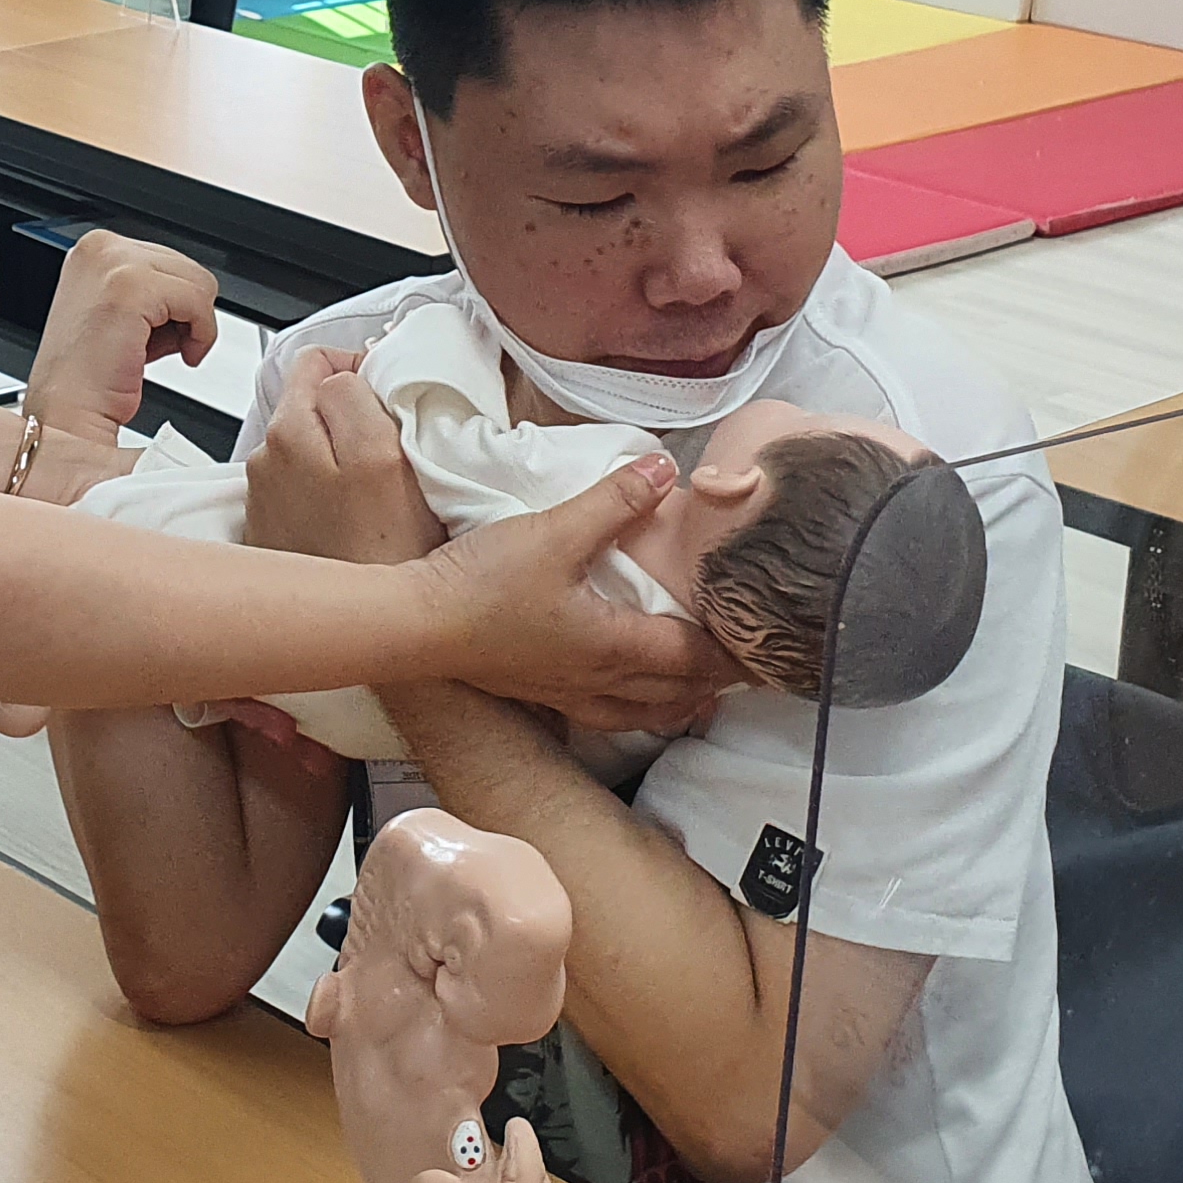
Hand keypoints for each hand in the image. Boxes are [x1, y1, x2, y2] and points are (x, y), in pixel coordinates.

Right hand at [19, 229, 218, 472]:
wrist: (68, 413)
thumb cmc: (88, 377)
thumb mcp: (121, 313)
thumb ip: (152, 291)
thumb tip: (193, 290)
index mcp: (94, 249)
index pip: (168, 260)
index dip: (175, 303)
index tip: (162, 332)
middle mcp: (100, 248)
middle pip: (188, 267)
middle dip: (186, 313)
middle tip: (162, 346)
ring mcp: (113, 263)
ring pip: (197, 282)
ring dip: (195, 324)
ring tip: (166, 350)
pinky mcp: (131, 287)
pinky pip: (198, 301)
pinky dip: (201, 334)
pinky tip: (180, 355)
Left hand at [245, 347, 442, 565]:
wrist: (360, 636)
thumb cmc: (388, 557)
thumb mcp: (395, 461)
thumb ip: (368, 398)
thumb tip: (361, 366)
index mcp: (297, 430)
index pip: (324, 362)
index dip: (363, 371)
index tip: (390, 395)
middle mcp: (268, 456)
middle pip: (305, 398)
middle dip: (342, 406)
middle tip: (385, 438)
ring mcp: (261, 490)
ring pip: (298, 439)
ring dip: (328, 445)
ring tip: (369, 484)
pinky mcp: (260, 521)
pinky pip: (290, 480)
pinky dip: (314, 483)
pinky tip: (347, 512)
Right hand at [419, 459, 729, 731]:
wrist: (415, 627)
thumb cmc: (483, 584)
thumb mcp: (554, 531)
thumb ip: (615, 501)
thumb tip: (666, 468)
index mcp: (613, 645)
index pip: (693, 657)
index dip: (734, 656)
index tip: (767, 651)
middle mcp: (599, 679)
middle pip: (676, 693)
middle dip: (717, 684)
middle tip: (748, 671)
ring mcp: (568, 692)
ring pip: (643, 711)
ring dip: (679, 703)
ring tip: (701, 693)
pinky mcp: (542, 692)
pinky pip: (608, 714)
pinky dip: (637, 709)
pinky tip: (629, 698)